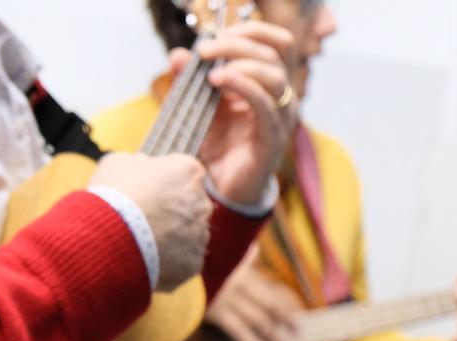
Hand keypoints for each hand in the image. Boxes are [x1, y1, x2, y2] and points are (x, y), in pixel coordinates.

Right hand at [89, 153, 211, 290]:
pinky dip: (167, 264)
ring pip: (188, 236)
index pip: (184, 175)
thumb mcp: (117, 164)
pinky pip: (182, 263)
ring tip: (139, 244)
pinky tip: (145, 261)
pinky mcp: (193, 264)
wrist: (108, 238)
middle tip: (141, 221)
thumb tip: (142, 166)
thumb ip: (138, 162)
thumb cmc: (112, 196)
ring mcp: (200, 236)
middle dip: (170, 213)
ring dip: (170, 239)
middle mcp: (202, 202)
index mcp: (188, 172)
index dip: (162, 185)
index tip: (144, 194)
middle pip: (189, 206)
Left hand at [173, 21, 298, 205]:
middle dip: (237, 45)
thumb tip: (176, 54)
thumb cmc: (215, 150)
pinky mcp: (273, 138)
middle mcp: (278, 98)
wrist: (221, 192)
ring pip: (275, 76)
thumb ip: (188, 82)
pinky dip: (245, 87)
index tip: (216, 33)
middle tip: (204, 50)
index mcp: (265, 85)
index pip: (273, 44)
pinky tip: (221, 82)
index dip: (250, 32)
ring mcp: (280, 118)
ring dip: (241, 64)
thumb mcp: (198, 109)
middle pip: (273, 54)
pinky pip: (267, 106)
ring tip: (211, 72)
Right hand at [204, 247, 302, 340]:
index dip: (285, 305)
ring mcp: (227, 300)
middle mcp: (239, 285)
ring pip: (257, 320)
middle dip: (285, 320)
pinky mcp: (215, 313)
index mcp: (242, 271)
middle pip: (268, 306)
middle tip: (297, 334)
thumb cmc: (199, 260)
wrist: (171, 264)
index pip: (270, 292)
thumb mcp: (220, 251)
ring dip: (273, 334)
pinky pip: (237, 331)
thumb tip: (254, 249)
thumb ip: (241, 254)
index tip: (297, 317)